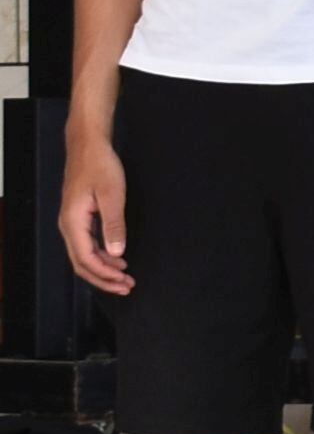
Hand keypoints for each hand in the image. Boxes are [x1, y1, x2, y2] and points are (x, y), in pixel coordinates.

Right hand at [60, 137, 131, 293]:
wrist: (87, 146)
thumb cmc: (100, 166)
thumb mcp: (112, 195)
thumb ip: (114, 225)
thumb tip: (116, 253)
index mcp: (72, 222)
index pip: (85, 259)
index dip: (105, 275)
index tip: (125, 282)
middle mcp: (67, 225)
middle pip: (81, 263)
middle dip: (103, 278)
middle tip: (127, 287)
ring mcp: (71, 222)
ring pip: (84, 255)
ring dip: (103, 269)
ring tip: (125, 277)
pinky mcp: (78, 218)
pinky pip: (86, 245)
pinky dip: (102, 256)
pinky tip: (117, 259)